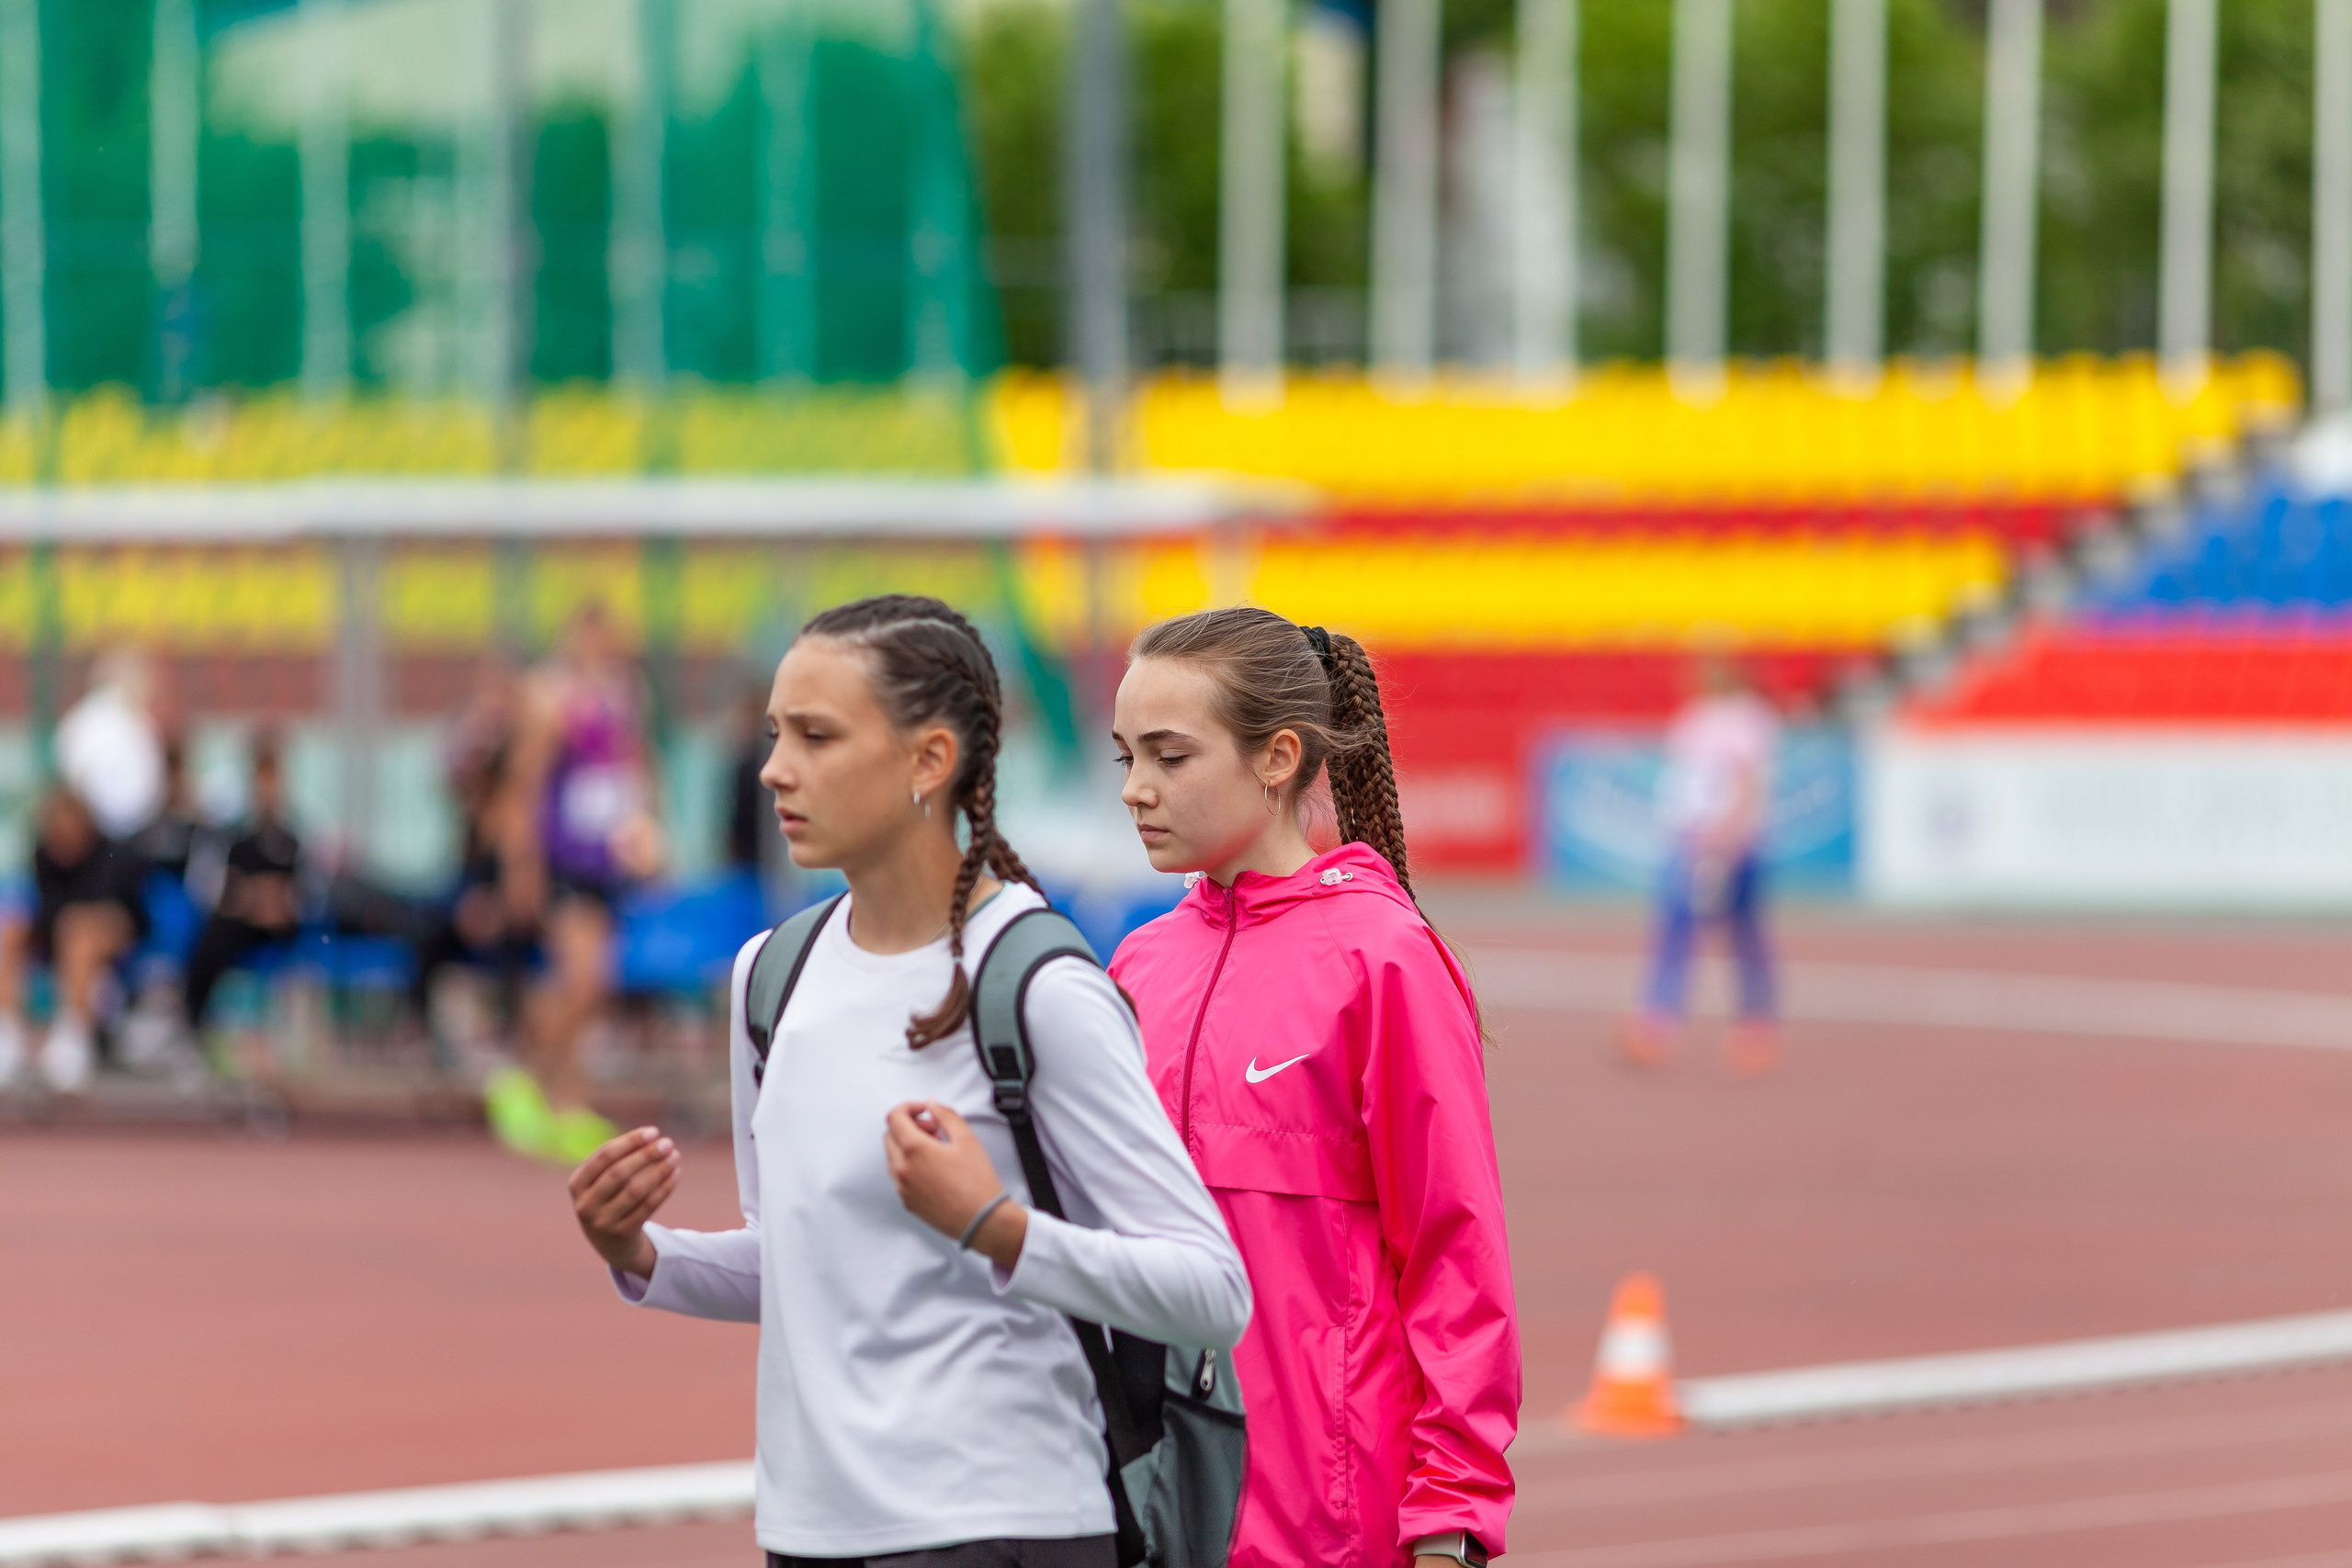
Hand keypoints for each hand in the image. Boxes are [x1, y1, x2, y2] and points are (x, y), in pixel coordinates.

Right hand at [569, 1126, 677, 1278]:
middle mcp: (585, 1205)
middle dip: (645, 1155)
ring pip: (635, 1191)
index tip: (653, 1131)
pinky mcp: (622, 1234)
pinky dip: (663, 1189)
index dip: (629, 1142)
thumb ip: (619, 1159)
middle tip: (667, 1143)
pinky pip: (647, 1207)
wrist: (610, 1245)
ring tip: (675, 1156)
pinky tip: (675, 1174)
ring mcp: (603, 1222)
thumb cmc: (609, 1200)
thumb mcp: (601, 1182)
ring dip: (658, 1170)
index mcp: (577, 1185)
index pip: (603, 1156)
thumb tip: (651, 1136)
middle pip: (618, 1173)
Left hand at [883, 1101, 1026, 1269]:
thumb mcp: (966, 1139)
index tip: (923, 1110)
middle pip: (890, 1135)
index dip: (909, 1107)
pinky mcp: (907, 1202)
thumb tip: (932, 1105)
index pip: (894, 1117)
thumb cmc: (977, 1183)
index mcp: (914, 1149)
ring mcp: (902, 1187)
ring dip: (907, 1145)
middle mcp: (902, 1169)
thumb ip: (946, 1115)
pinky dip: (909, 1165)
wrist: (982, 1220)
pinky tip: (933, 1169)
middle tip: (934, 1129)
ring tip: (936, 1150)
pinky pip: (899, 1176)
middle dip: (909, 1125)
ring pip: (892, 1156)